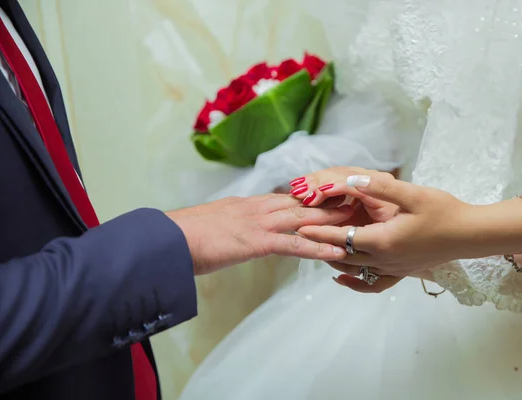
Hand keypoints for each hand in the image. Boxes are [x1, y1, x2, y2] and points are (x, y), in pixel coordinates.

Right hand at [167, 194, 352, 274]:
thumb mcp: (214, 222)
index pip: (286, 197)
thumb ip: (231, 221)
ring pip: (303, 219)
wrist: (167, 239)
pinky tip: (335, 252)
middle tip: (354, 200)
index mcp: (247, 204)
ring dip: (330, 220)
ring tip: (355, 221)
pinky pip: (293, 245)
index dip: (311, 196)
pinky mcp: (256, 241)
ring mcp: (258, 223)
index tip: (330, 194)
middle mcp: (257, 208)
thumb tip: (239, 226)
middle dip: (328, 201)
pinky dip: (316, 248)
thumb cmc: (183, 235)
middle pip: (300, 202)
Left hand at [298, 171, 472, 280]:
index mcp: (383, 240)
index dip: (319, 232)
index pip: (341, 237)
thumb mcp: (413, 194)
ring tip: (315, 249)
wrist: (471, 235)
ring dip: (332, 260)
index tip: (299, 227)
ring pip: (353, 269)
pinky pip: (372, 283)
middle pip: (342, 255)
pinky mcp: (402, 272)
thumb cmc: (444, 211)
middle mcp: (384, 258)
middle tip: (300, 236)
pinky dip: (354, 282)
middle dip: (319, 245)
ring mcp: (393, 268)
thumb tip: (352, 180)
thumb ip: (380, 187)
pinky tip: (343, 278)